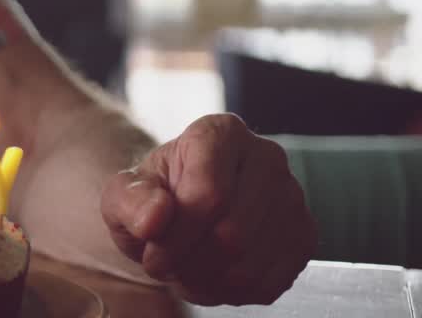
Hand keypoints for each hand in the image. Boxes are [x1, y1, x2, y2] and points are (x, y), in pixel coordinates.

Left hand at [100, 114, 316, 305]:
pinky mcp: (304, 236)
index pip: (208, 194)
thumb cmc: (154, 198)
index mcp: (220, 134)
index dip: (174, 234)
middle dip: (188, 261)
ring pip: (250, 264)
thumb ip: (131, 201)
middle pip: (233, 234)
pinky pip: (268, 283)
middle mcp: (267, 158)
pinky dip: (230, 292)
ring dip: (205, 281)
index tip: (150, 245)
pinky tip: (210, 275)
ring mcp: (293, 198)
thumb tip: (156, 217)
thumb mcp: (123, 194)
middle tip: (164, 263)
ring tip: (184, 268)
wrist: (179, 211)